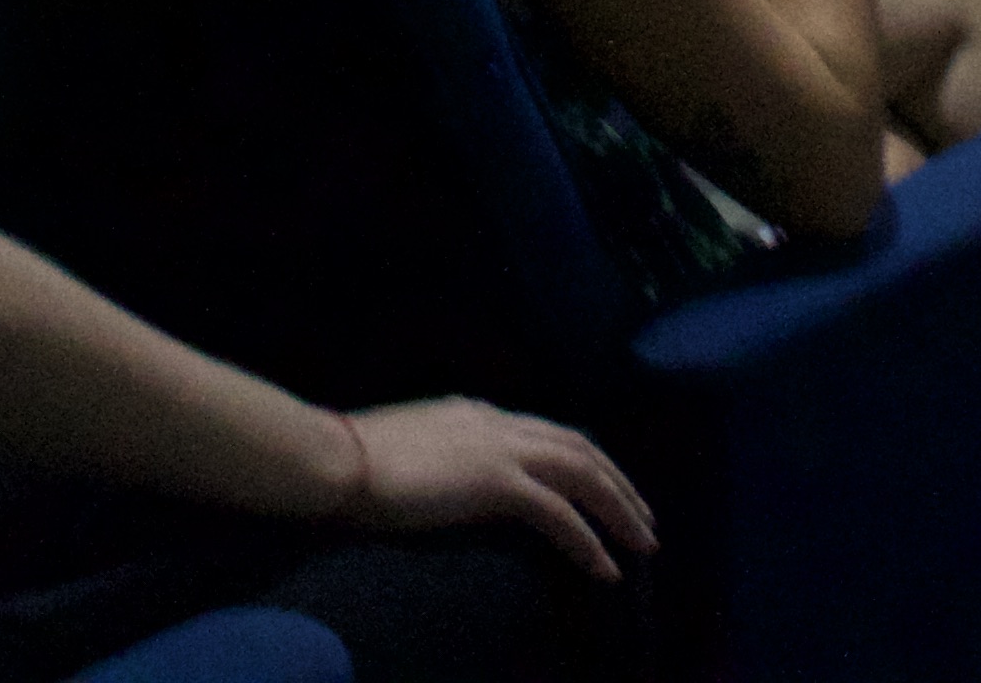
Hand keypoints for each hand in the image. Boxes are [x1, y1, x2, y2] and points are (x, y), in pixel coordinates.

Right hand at [331, 399, 654, 581]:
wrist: (336, 459)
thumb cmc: (352, 462)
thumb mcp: (407, 449)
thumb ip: (436, 457)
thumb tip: (445, 480)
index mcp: (473, 412)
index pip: (544, 432)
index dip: (581, 461)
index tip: (602, 489)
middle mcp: (495, 422)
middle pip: (579, 447)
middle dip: (617, 483)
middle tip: (643, 520)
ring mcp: (499, 448)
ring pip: (583, 473)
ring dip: (618, 509)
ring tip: (642, 544)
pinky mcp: (497, 482)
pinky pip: (560, 514)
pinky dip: (588, 541)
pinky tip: (606, 568)